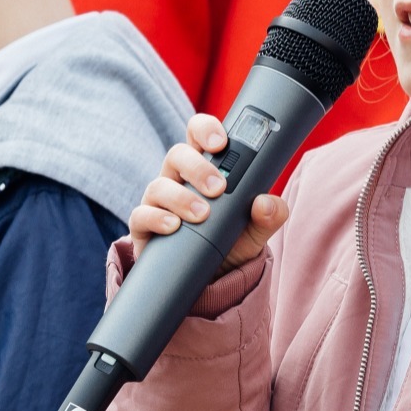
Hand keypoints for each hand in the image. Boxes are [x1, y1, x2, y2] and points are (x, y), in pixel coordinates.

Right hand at [125, 112, 288, 273]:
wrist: (209, 280)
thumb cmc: (230, 243)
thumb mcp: (255, 231)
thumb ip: (269, 216)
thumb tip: (266, 203)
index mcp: (205, 169)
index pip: (198, 135)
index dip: (205, 130)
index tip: (221, 142)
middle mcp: (178, 180)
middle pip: (177, 155)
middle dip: (197, 167)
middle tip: (218, 188)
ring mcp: (158, 202)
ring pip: (158, 185)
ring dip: (181, 197)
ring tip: (202, 214)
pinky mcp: (143, 227)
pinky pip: (141, 215)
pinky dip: (157, 218)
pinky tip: (173, 226)